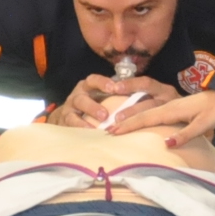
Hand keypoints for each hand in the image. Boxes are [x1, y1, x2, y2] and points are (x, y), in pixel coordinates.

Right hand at [51, 73, 179, 128]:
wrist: (68, 115)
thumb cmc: (95, 105)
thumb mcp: (106, 97)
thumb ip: (120, 96)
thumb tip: (149, 98)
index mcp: (90, 85)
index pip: (95, 80)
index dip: (104, 83)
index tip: (115, 88)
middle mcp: (78, 94)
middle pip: (83, 95)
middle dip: (93, 104)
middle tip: (105, 114)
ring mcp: (70, 107)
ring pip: (76, 109)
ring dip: (87, 117)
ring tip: (98, 127)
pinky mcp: (65, 120)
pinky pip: (70, 123)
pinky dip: (80, 128)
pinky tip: (91, 135)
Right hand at [108, 88, 214, 146]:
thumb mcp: (204, 124)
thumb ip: (186, 134)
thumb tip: (166, 144)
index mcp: (172, 109)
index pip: (146, 118)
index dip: (130, 125)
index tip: (114, 132)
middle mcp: (168, 105)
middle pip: (142, 113)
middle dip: (124, 122)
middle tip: (108, 130)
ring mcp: (170, 104)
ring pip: (145, 109)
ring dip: (130, 116)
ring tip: (116, 123)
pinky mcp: (174, 106)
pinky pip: (152, 110)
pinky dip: (141, 114)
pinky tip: (137, 118)